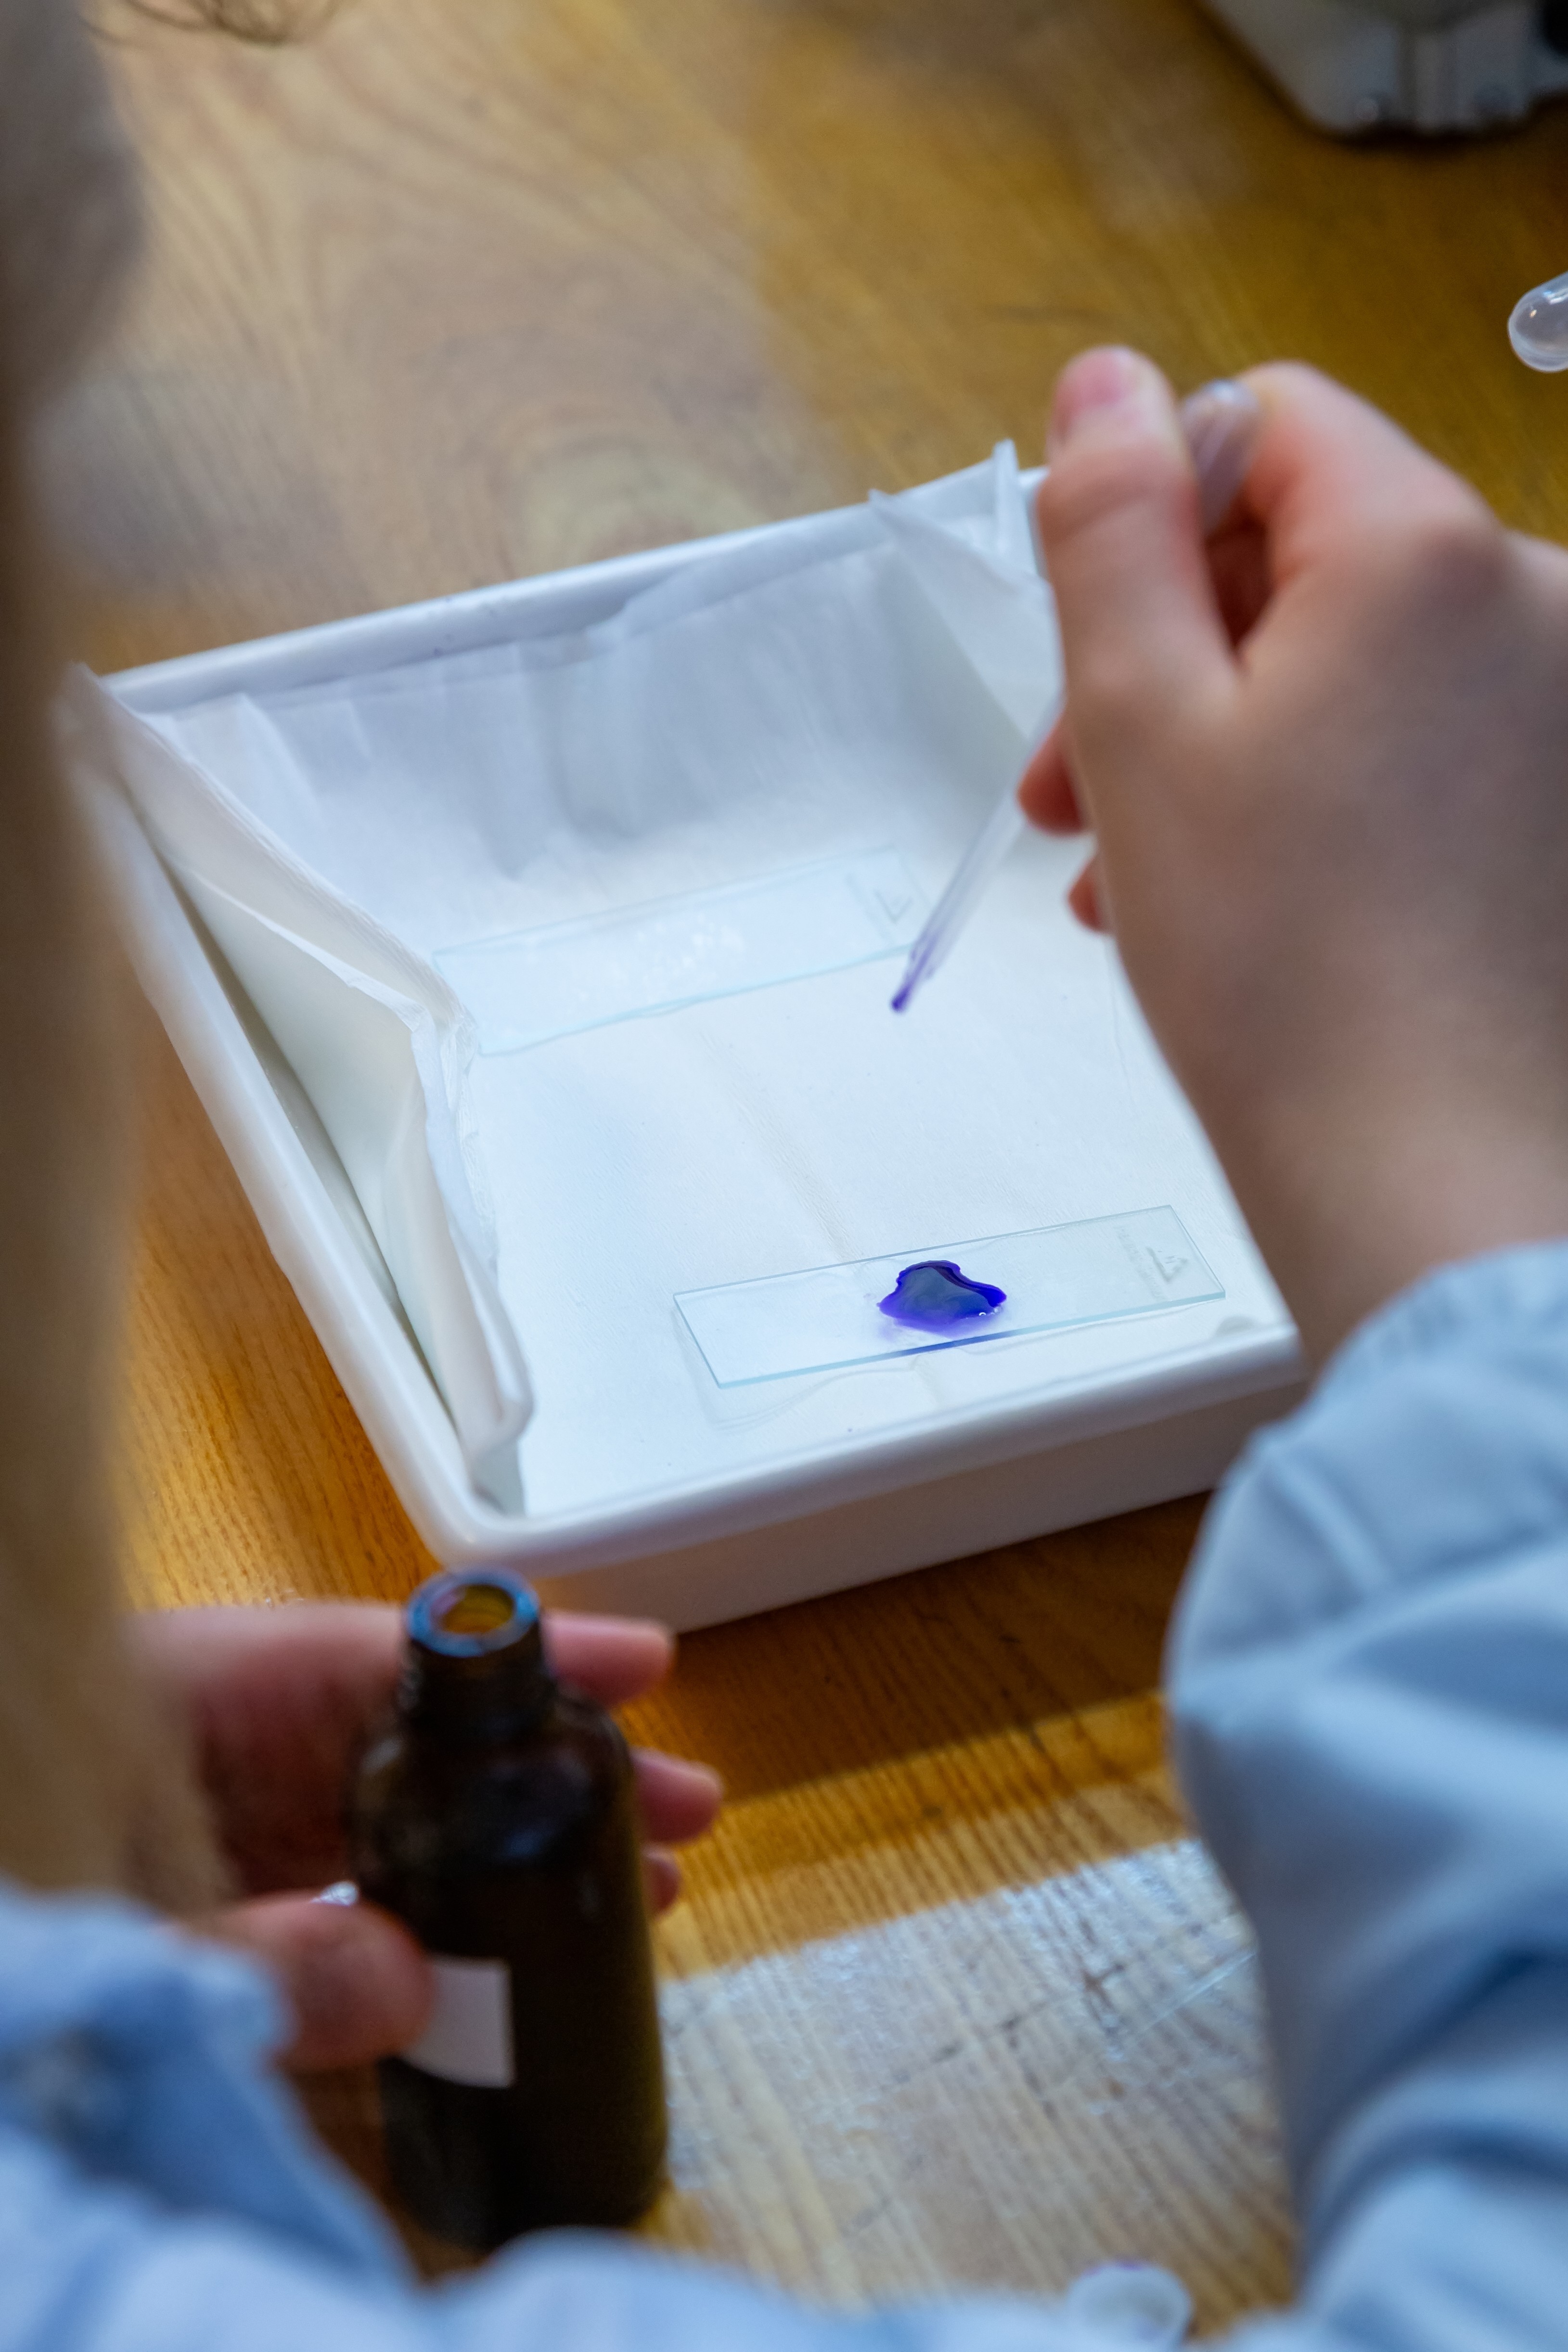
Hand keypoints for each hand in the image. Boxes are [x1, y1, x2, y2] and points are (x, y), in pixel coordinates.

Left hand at [134, 1603, 721, 2071]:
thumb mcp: (101, 1924)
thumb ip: (243, 1953)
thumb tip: (416, 1984)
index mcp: (176, 1701)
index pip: (374, 1655)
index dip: (514, 1655)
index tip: (643, 1662)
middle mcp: (210, 1750)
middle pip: (417, 1736)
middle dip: (551, 1765)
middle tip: (688, 1804)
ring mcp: (209, 1829)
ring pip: (398, 1819)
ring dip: (515, 1849)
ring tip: (649, 1886)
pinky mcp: (208, 1909)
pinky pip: (345, 1892)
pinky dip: (435, 1919)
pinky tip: (508, 1963)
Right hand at [1022, 348, 1567, 1360]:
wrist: (1437, 1180)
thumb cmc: (1277, 965)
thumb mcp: (1139, 720)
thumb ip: (1109, 526)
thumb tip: (1105, 384)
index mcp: (1422, 549)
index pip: (1270, 424)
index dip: (1151, 513)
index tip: (1084, 648)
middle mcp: (1533, 603)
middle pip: (1313, 553)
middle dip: (1173, 658)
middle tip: (1071, 798)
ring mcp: (1566, 711)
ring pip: (1357, 668)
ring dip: (1229, 748)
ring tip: (1142, 883)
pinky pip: (1423, 748)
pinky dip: (1321, 798)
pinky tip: (1246, 906)